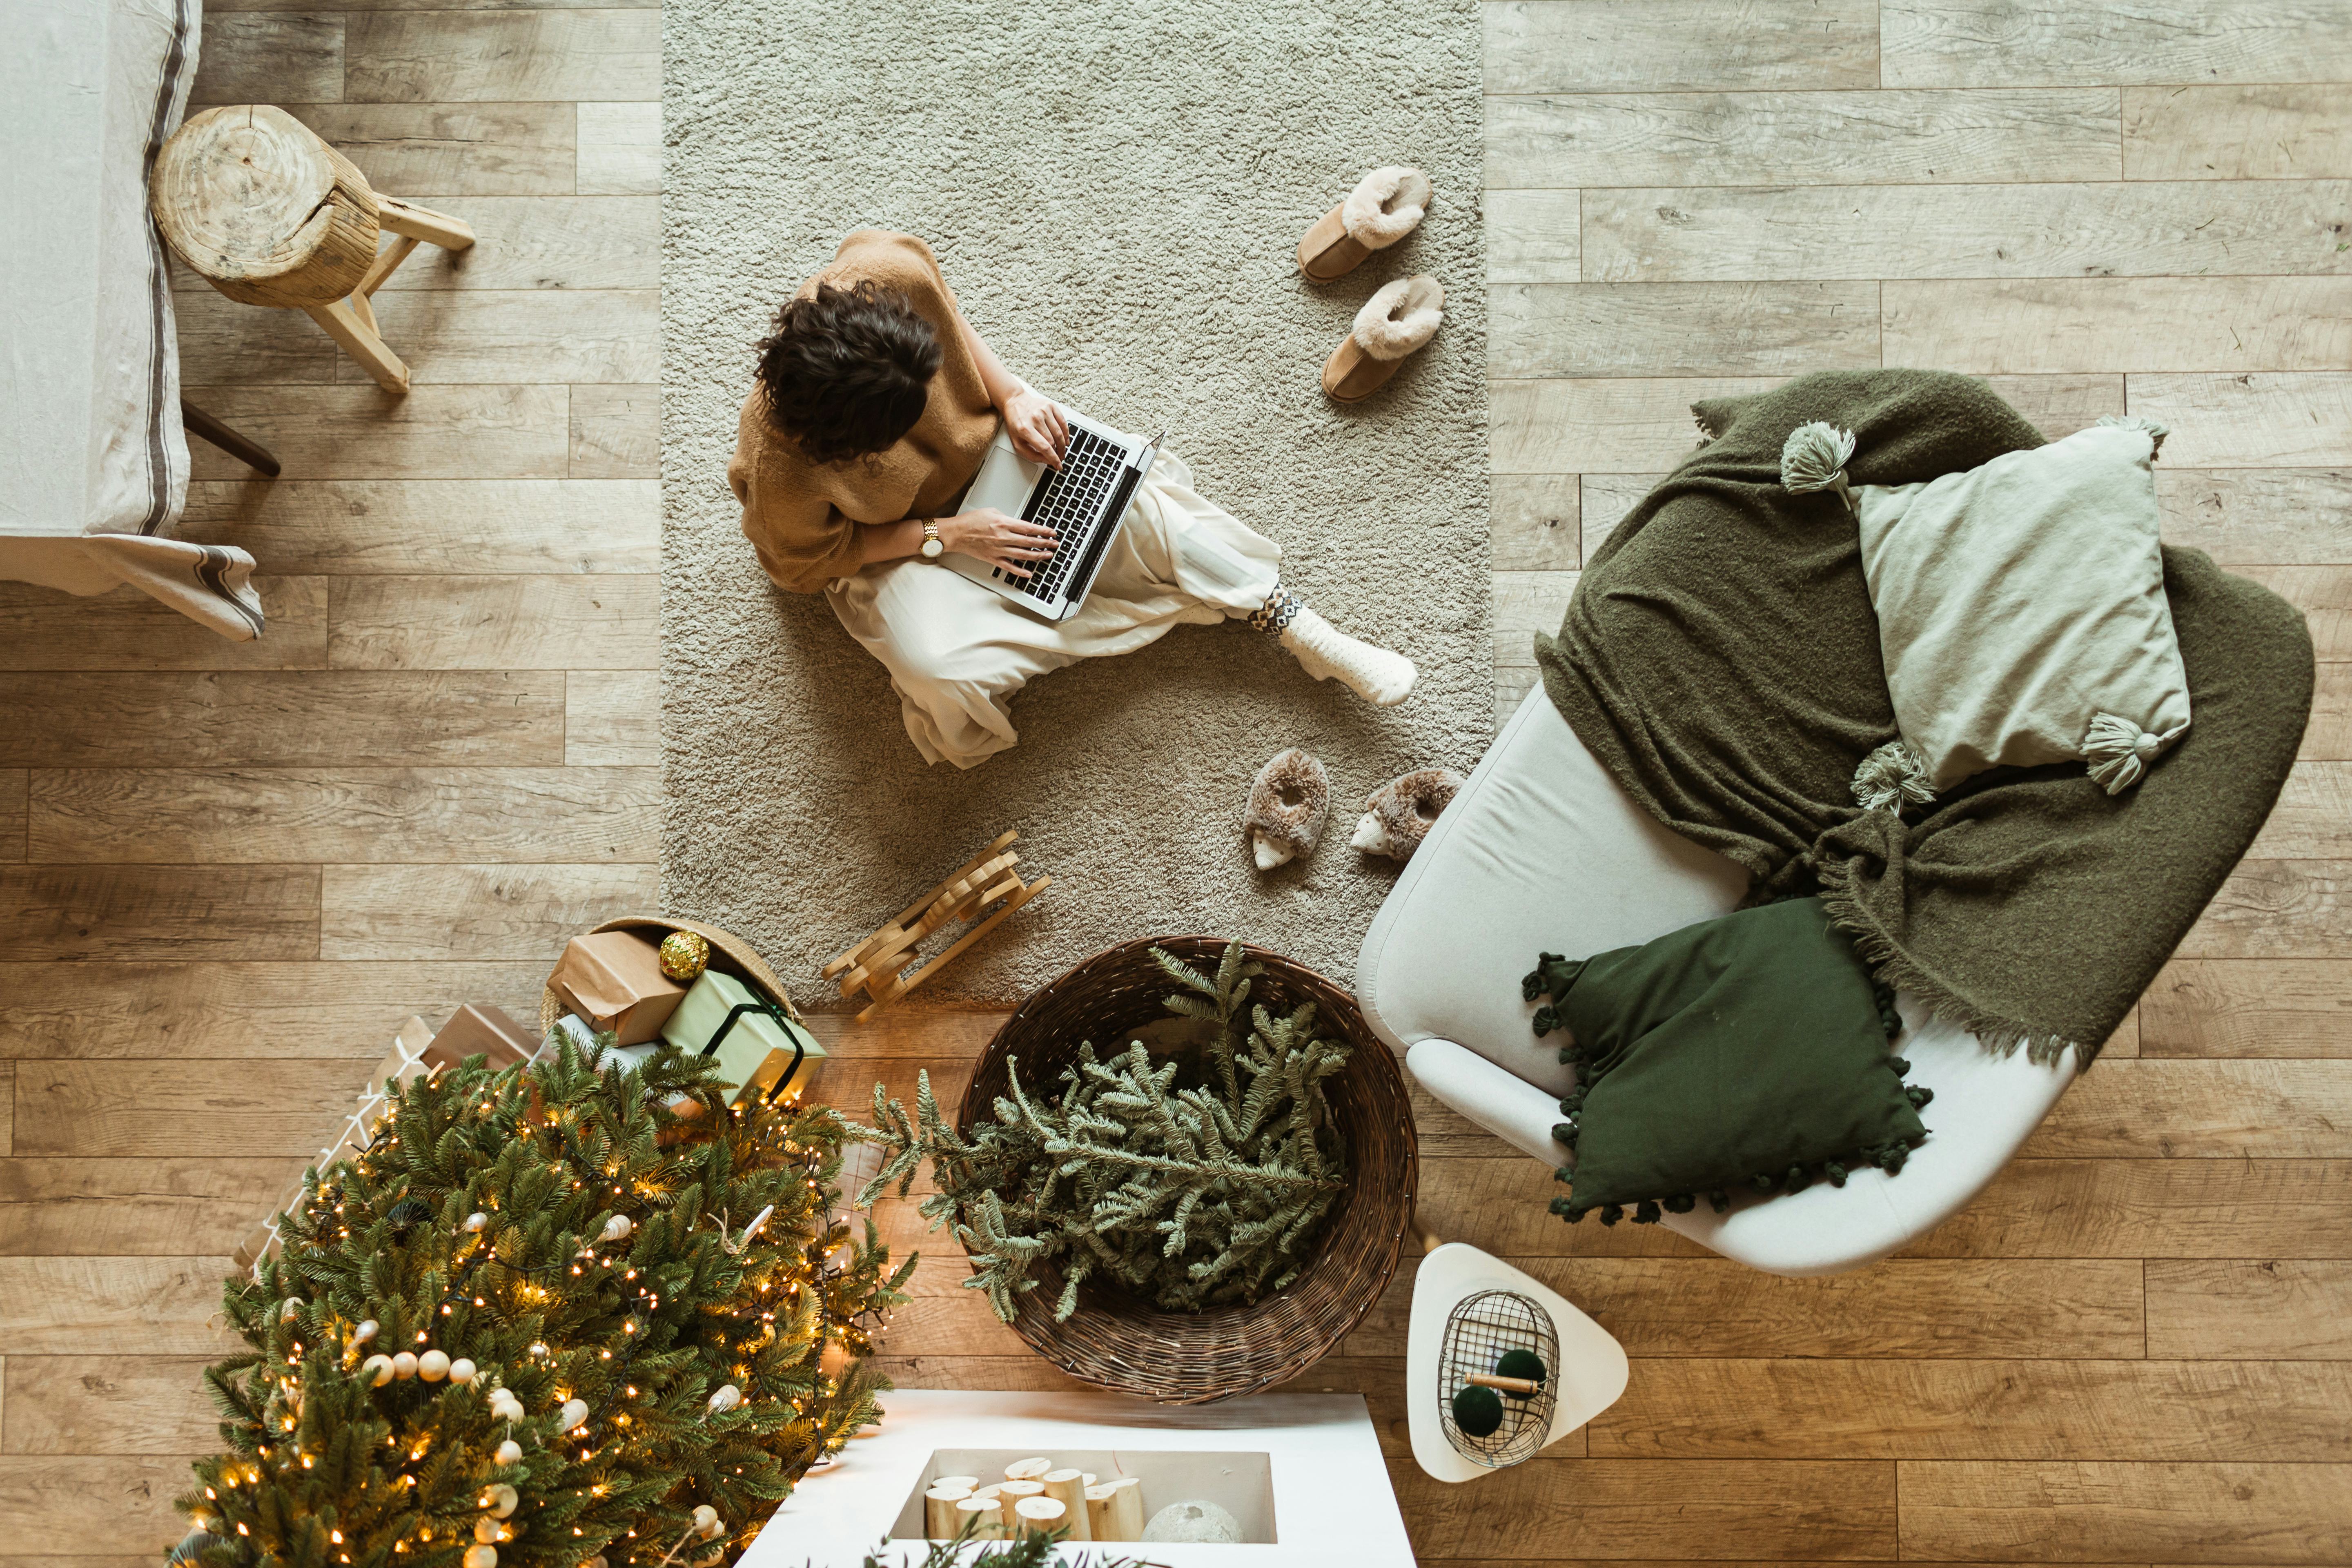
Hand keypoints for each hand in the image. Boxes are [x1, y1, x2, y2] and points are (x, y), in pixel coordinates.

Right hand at [941, 508, 1058, 573]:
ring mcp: (999, 550)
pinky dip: (1020, 571)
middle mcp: (1004, 537)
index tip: (1052, 532)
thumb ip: (1006, 517)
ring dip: (1038, 556)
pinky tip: (1029, 573)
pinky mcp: (993, 559)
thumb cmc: (970, 521)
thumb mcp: (991, 511)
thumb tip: (1017, 523)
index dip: (1043, 531)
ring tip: (1048, 555)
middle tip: (1055, 544)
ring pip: (1023, 554)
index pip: (1029, 528)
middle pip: (1030, 542)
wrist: (956, 533)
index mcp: (1004, 523)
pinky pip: (1009, 567)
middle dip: (1045, 543)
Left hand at [1001, 387, 1069, 469]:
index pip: (1045, 447)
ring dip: (1063, 445)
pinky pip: (1063, 422)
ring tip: (1062, 451)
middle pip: (1053, 441)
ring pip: (1059, 433)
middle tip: (1059, 458)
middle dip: (1058, 453)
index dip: (1053, 459)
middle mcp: (1035, 418)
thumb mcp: (1017, 442)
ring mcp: (1044, 411)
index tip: (1058, 465)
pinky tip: (1065, 440)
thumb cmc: (1015, 423)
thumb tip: (1047, 460)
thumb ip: (1031, 455)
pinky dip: (1066, 433)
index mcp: (1025, 429)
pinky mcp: (1050, 406)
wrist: (1014, 402)